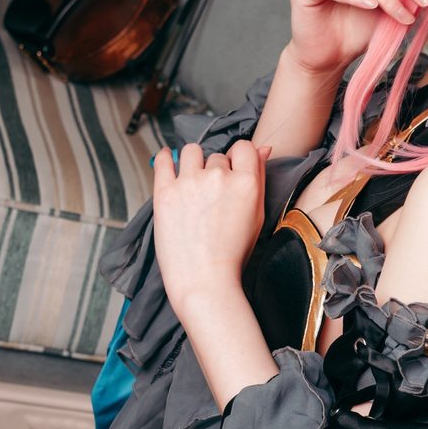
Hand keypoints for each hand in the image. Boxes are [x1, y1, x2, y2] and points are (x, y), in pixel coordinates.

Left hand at [152, 139, 271, 315]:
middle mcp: (218, 177)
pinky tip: (168, 160)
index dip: (238, 158)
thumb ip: (259, 178)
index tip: (232, 170)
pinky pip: (164, 160)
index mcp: (246, 183)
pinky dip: (166, 157)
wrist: (205, 281)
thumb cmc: (232, 255)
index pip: (244, 147)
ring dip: (193, 162)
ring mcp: (190, 182)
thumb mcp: (257, 216)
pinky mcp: (165, 192)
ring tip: (191, 182)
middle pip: (216, 156)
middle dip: (215, 170)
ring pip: (191, 151)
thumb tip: (263, 148)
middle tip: (211, 195)